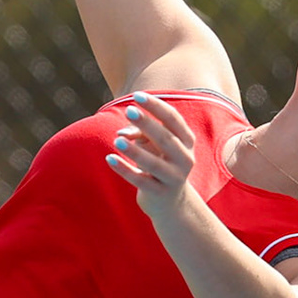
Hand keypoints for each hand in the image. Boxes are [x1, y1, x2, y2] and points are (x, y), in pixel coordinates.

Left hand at [105, 93, 195, 223]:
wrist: (170, 202)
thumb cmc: (160, 161)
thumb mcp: (155, 145)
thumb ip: (142, 134)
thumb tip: (122, 133)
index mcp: (187, 141)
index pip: (173, 119)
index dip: (156, 106)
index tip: (137, 95)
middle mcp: (185, 159)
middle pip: (165, 139)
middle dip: (147, 123)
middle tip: (128, 110)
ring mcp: (174, 178)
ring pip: (153, 163)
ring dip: (134, 150)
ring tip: (117, 139)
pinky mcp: (160, 193)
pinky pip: (140, 180)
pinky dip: (124, 169)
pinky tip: (109, 159)